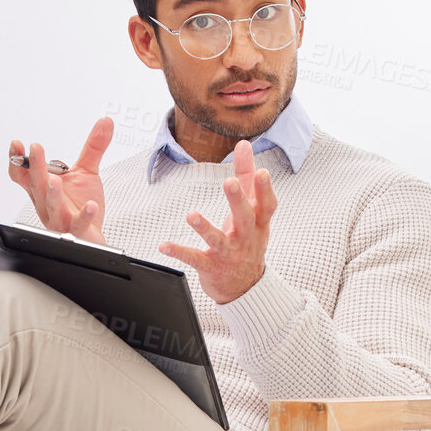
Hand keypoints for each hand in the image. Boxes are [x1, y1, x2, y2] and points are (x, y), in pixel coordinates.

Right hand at [9, 116, 111, 244]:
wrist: (92, 233)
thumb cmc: (81, 205)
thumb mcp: (86, 171)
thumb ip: (93, 147)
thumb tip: (104, 123)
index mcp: (43, 189)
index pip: (23, 175)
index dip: (17, 161)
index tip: (17, 145)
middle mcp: (47, 204)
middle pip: (37, 186)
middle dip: (35, 168)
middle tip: (36, 149)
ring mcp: (60, 219)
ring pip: (52, 207)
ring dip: (52, 194)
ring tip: (54, 180)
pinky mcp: (77, 231)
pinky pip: (78, 224)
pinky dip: (84, 215)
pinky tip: (90, 206)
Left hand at [158, 139, 276, 302]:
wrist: (245, 287)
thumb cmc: (246, 240)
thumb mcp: (251, 211)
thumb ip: (246, 177)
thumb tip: (245, 144)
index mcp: (258, 224)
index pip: (266, 205)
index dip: (265, 190)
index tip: (262, 172)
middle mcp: (246, 239)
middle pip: (245, 218)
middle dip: (238, 201)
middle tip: (229, 182)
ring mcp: (229, 254)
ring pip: (218, 241)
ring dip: (205, 228)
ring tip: (191, 215)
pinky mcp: (211, 267)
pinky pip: (195, 259)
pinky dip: (180, 252)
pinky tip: (164, 245)